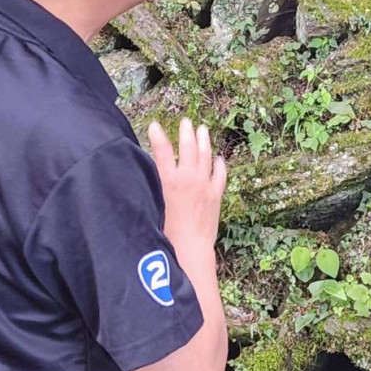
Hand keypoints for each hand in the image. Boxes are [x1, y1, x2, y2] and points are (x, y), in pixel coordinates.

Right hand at [148, 118, 226, 246]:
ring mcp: (204, 185)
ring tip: (202, 129)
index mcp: (168, 181)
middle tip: (186, 121)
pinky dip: (219, 164)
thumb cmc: (166, 234)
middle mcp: (187, 178)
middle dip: (186, 132)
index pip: (162, 151)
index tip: (155, 125)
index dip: (158, 136)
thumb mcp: (153, 207)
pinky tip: (219, 158)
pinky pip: (220, 174)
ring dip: (204, 141)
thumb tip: (150, 178)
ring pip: (205, 156)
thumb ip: (153, 190)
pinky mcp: (216, 195)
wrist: (190, 248)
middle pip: (187, 148)